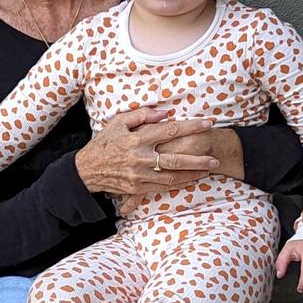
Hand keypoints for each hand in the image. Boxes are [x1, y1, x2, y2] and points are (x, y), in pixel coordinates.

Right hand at [75, 107, 218, 199]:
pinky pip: (163, 187)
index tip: (207, 123)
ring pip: (173, 176)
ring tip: (208, 170)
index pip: (170, 130)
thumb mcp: (118, 122)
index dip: (191, 127)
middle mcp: (141, 158)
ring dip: (193, 174)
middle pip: (176, 158)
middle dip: (199, 158)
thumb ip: (142, 116)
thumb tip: (165, 113)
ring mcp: (140, 175)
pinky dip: (179, 183)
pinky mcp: (138, 188)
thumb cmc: (104, 142)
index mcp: (137, 139)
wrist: (86, 170)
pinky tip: (190, 180)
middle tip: (215, 157)